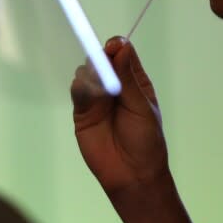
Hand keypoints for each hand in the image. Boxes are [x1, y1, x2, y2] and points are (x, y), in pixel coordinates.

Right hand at [71, 36, 169, 195]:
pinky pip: (77, 91)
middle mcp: (114, 85)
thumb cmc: (145, 140)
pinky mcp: (82, 111)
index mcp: (134, 81)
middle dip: (99, 57)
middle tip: (100, 62)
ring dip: (89, 73)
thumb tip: (120, 47)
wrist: (131, 176)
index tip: (112, 47)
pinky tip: (87, 92)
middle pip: (101, 59)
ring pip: (86, 73)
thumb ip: (127, 79)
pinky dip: (80, 87)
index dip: (116, 46)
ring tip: (98, 86)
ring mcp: (97, 98)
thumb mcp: (141, 107)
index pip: (122, 54)